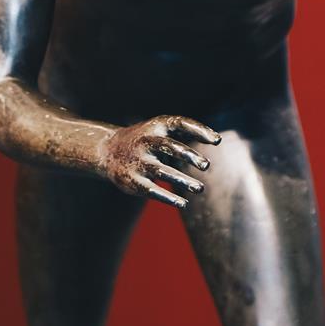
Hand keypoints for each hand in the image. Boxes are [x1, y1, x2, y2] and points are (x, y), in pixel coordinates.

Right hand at [100, 115, 220, 209]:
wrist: (107, 150)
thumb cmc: (144, 139)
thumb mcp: (159, 129)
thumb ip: (183, 132)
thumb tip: (215, 138)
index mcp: (155, 126)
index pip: (180, 123)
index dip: (199, 130)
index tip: (217, 140)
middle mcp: (146, 141)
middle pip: (170, 147)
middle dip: (189, 156)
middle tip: (206, 165)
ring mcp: (138, 161)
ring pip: (161, 171)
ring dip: (182, 180)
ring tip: (200, 188)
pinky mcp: (132, 180)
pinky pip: (151, 190)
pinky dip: (167, 197)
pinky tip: (183, 203)